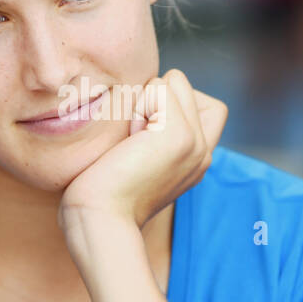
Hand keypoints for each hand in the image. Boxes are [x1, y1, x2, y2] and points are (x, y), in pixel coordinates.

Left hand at [59, 69, 227, 230]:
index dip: (167, 104)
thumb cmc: (101, 193)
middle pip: (182, 85)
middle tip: (133, 141)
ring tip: (131, 141)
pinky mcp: (180, 135)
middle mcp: (203, 152)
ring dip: (143, 101)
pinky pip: (159, 87)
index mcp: (196, 160)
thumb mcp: (136, 160)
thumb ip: (152, 135)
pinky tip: (129, 140)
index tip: (141, 141)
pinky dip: (137, 105)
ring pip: (173, 81)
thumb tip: (143, 99)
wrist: (99, 220)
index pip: (203, 103)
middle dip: (152, 99)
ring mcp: (196, 143)